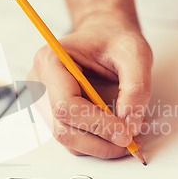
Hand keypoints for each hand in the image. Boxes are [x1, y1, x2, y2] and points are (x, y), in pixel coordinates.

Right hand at [28, 13, 151, 157]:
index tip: (125, 133)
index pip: (66, 105)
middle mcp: (41, 83)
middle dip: (100, 142)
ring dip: (100, 145)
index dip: (96, 124)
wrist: (105, 33)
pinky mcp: (54, 113)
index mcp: (51, 61)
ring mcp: (44, 101)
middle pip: (64, 129)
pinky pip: (73, 136)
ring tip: (128, 134)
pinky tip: (116, 130)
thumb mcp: (135, 53)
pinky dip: (96, 141)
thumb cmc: (114, 38)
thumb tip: (130, 126)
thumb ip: (136, 88)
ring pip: (68, 138)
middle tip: (131, 142)